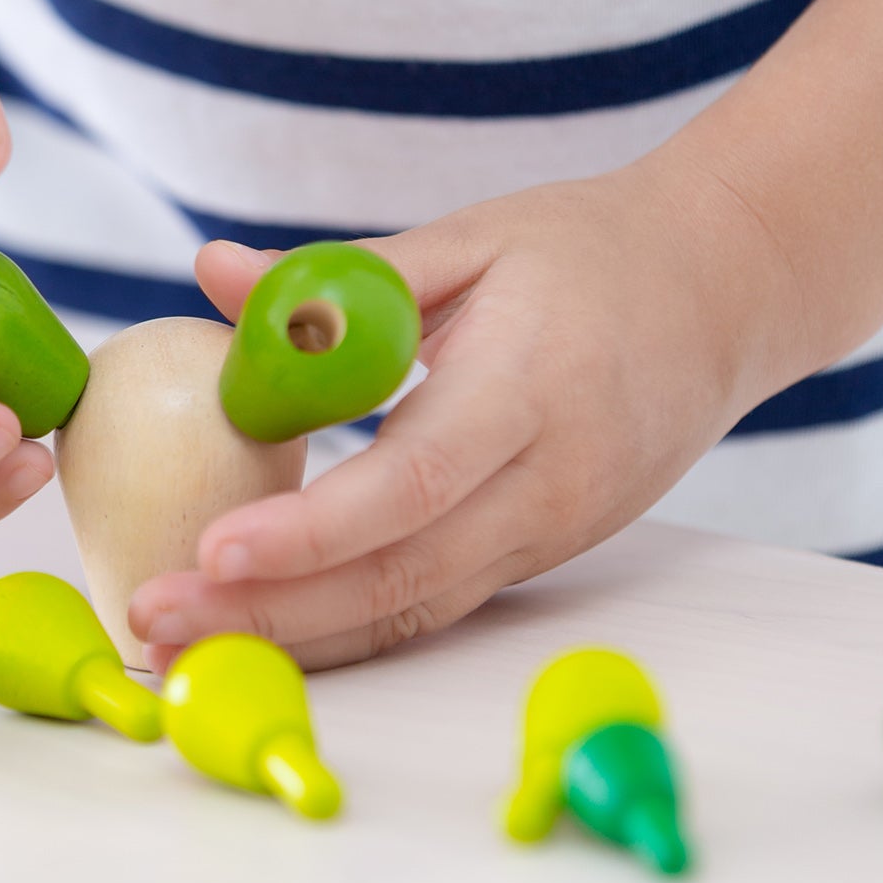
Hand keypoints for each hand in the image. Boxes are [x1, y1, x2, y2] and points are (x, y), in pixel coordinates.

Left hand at [128, 160, 802, 668]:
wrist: (729, 293)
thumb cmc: (592, 250)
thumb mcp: (472, 237)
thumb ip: (344, 276)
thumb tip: (213, 276)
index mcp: (531, 387)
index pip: (412, 480)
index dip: (312, 529)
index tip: (213, 548)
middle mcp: (549, 481)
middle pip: (402, 576)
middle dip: (270, 613)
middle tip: (153, 621)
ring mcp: (552, 530)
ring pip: (415, 612)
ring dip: (296, 640)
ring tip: (180, 645)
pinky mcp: (543, 553)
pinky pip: (435, 606)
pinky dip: (347, 630)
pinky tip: (263, 633)